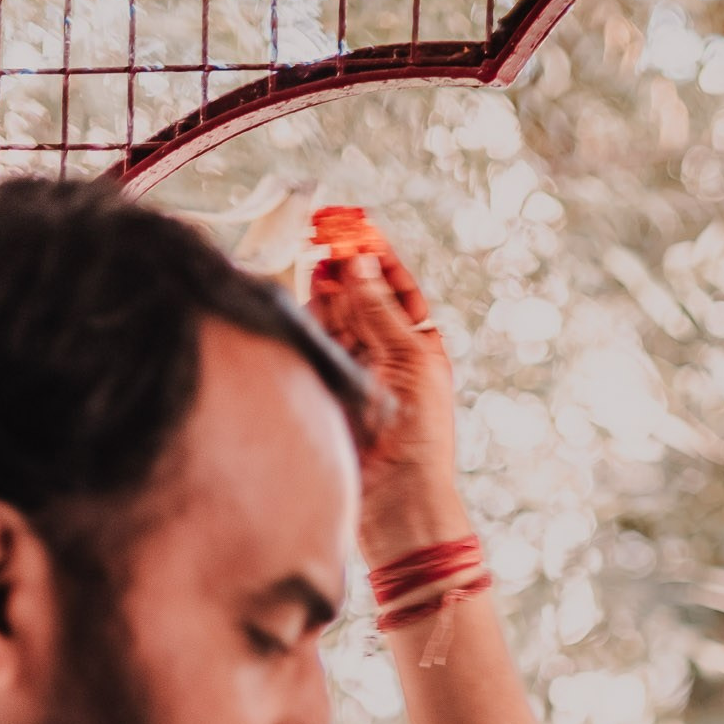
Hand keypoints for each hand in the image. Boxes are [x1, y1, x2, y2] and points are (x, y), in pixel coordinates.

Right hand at [308, 234, 465, 559]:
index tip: (354, 224)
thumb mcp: (411, 362)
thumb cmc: (421, 437)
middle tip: (321, 230)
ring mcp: (354, 370)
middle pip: (360, 295)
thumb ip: (381, 311)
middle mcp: (386, 355)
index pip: (395, 287)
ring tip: (312, 254)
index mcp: (419, 346)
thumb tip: (359, 262)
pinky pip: (313, 342)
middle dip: (343, 263)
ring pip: (334, 314)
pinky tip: (302, 291)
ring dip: (324, 285)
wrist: (398, 499)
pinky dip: (307, 316)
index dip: (375, 255)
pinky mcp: (327, 388)